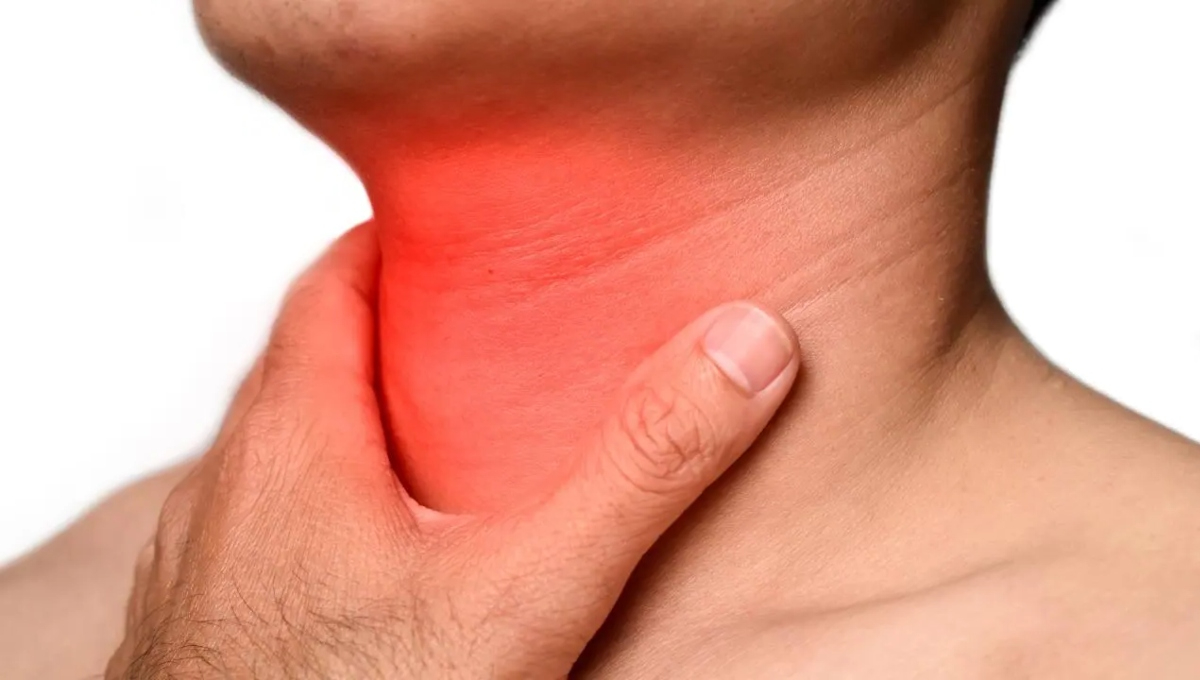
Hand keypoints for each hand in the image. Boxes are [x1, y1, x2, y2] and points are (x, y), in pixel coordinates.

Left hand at [106, 224, 798, 678]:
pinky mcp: (205, 630)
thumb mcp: (527, 592)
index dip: (395, 244)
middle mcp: (227, 488)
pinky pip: (264, 532)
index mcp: (290, 441)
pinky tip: (385, 567)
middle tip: (483, 337)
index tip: (463, 235)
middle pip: (308, 365)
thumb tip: (744, 347)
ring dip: (355, 430)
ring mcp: (205, 563)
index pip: (328, 284)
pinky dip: (323, 513)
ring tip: (447, 445)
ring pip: (281, 455)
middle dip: (391, 337)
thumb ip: (639, 471)